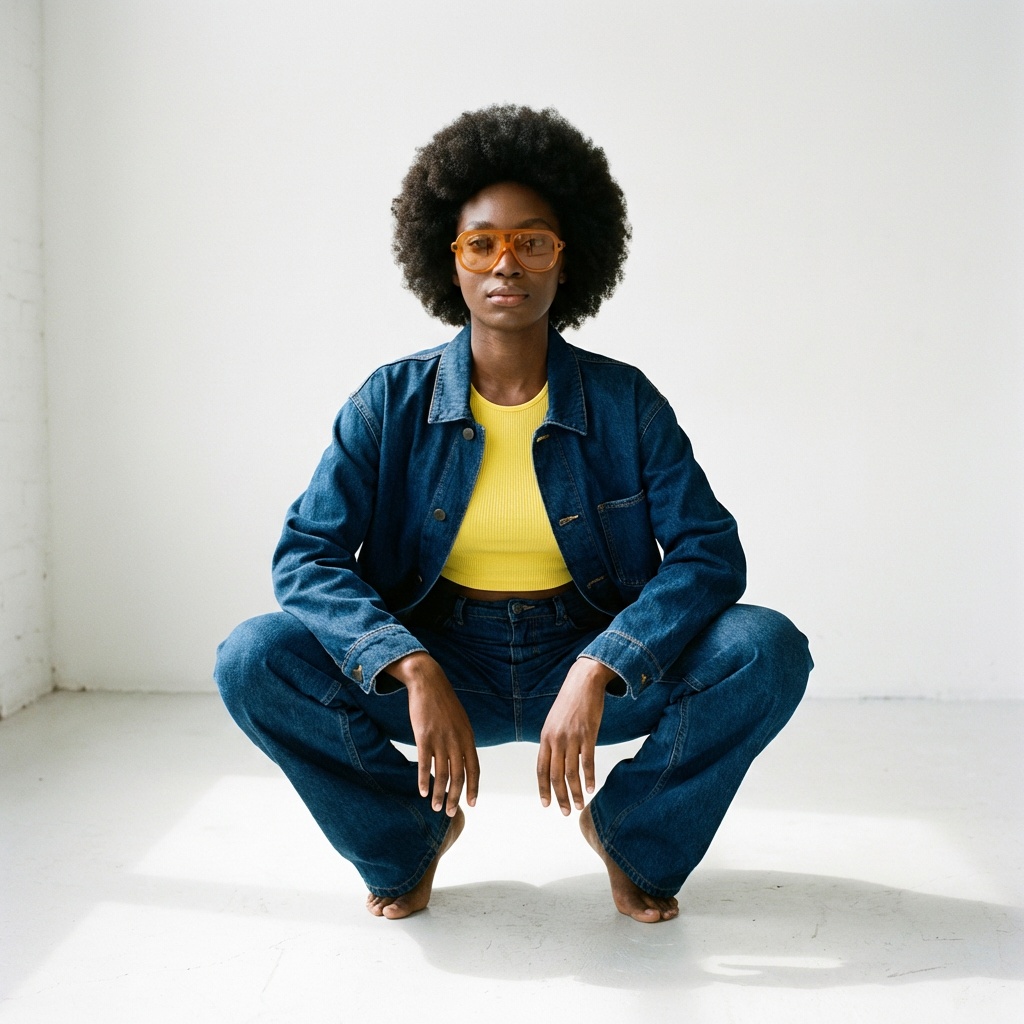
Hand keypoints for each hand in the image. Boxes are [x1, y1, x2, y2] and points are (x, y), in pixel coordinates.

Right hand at [384, 652, 479, 816]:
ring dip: (440, 794)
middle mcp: (457, 740)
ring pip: (442, 774)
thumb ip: (462, 739)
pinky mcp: (424, 736)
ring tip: (437, 807)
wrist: (428, 681)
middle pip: (459, 776)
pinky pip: (424, 764)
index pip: (474, 768)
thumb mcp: (460, 720)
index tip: (472, 803)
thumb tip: (462, 758)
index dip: (473, 788)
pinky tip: (422, 792)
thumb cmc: (443, 701)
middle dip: (456, 797)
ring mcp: (440, 739)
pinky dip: (423, 780)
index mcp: (468, 737)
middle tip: (452, 812)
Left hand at [537, 657, 618, 814]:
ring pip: (571, 772)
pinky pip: (587, 761)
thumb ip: (553, 740)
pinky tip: (590, 788)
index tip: (546, 804)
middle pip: (555, 775)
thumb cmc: (570, 702)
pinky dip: (589, 778)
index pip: (541, 769)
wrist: (583, 681)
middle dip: (560, 796)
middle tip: (565, 812)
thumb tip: (555, 760)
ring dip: (574, 792)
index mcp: (545, 737)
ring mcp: (572, 737)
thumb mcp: (555, 721)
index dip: (543, 788)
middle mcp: (556, 739)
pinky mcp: (588, 734)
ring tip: (580, 805)